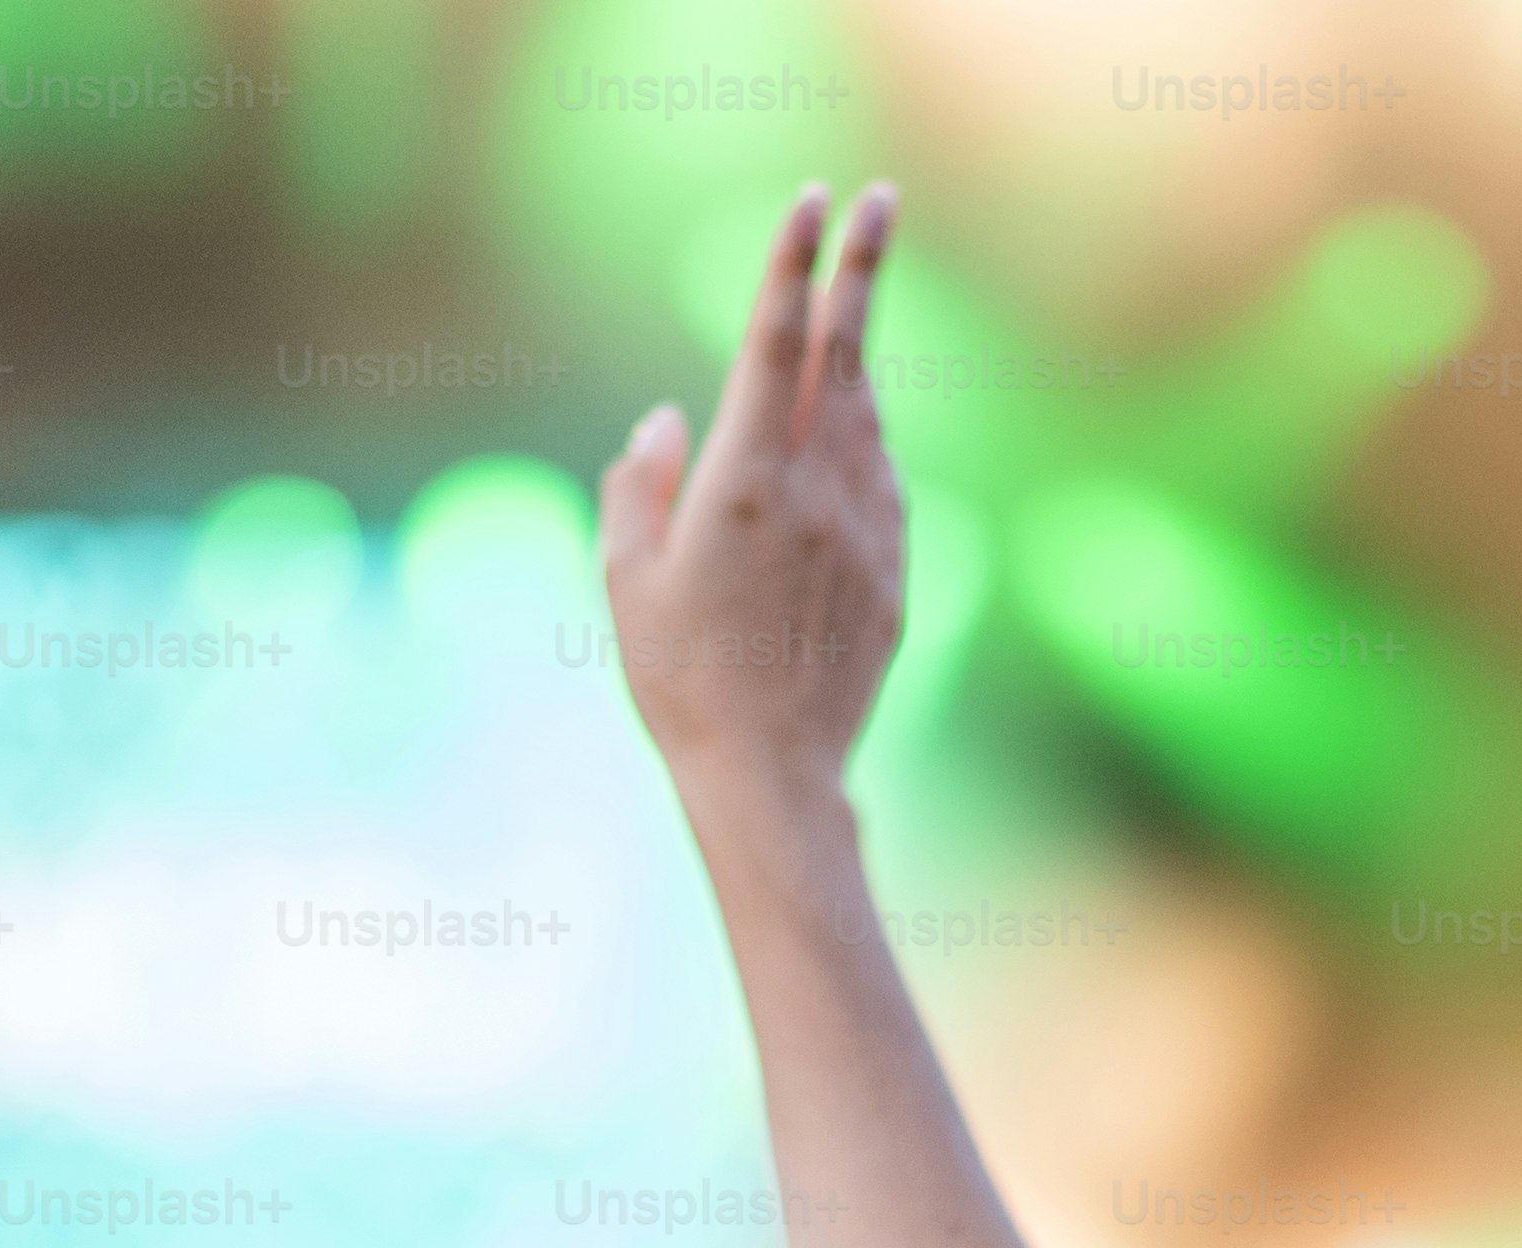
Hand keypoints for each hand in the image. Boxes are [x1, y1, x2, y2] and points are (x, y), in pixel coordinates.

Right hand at [597, 182, 904, 821]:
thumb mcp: (627, 578)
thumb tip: (665, 417)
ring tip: (843, 328)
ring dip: (856, 362)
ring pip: (868, 416)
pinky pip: (883, 482)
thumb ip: (639, 483)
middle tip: (882, 198)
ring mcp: (868, 527)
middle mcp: (820, 487)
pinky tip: (848, 448)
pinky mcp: (895, 572)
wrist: (775, 774)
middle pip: (845, 352)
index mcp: (747, 476)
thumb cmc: (682, 679)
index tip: (811, 200)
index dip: (791, 261)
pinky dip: (865, 445)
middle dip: (863, 266)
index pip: (773, 339)